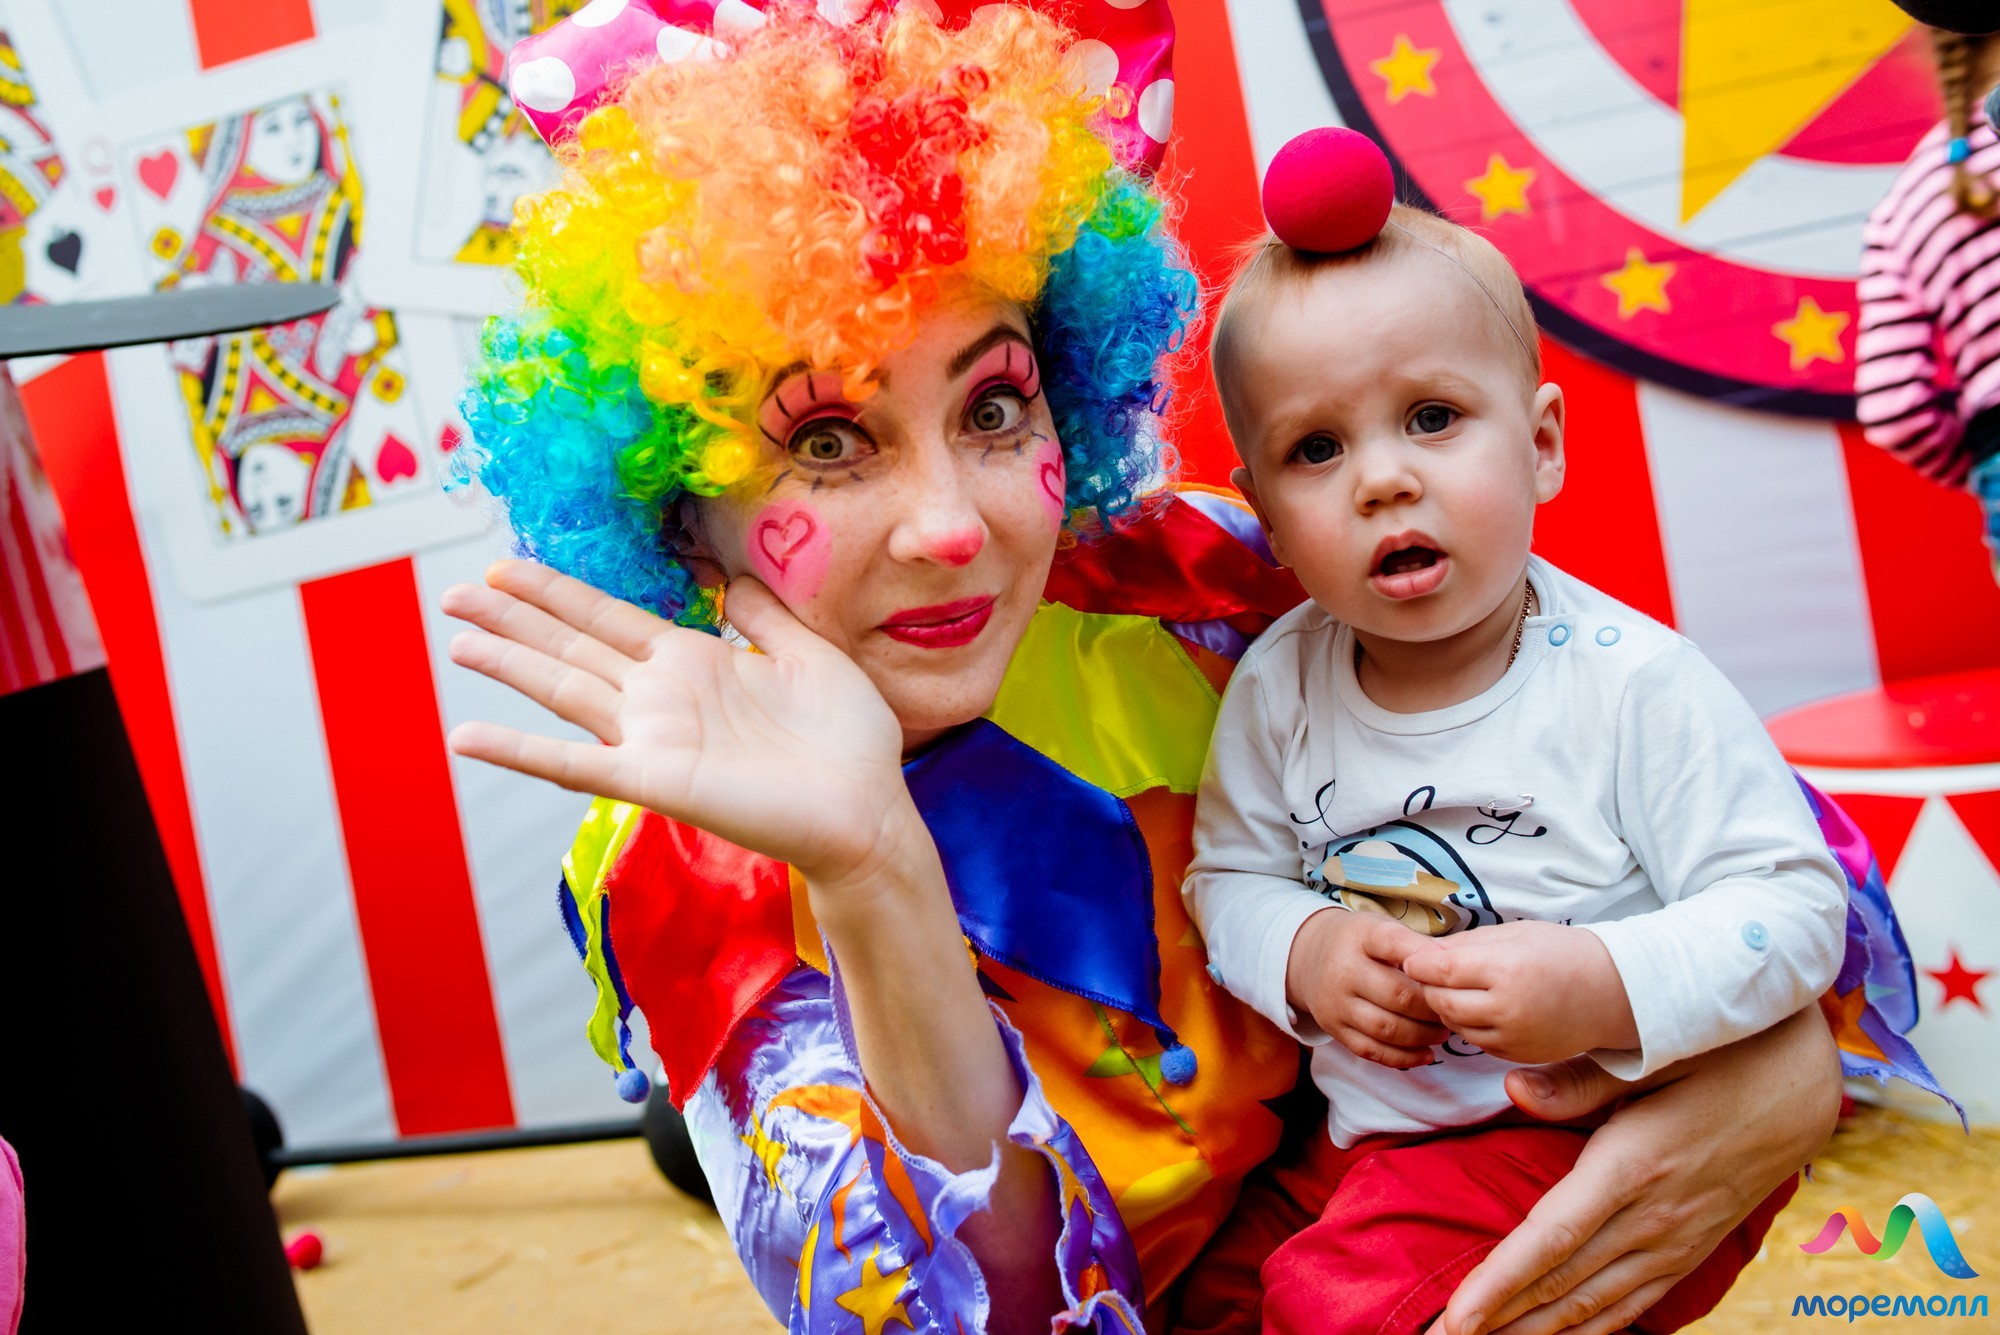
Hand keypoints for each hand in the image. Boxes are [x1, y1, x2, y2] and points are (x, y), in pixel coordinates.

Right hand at [442, 561, 913, 889]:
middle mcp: (661, 698)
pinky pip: (573, 765)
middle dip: (514, 619)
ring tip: (455, 640)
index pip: (608, 618)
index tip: (507, 567)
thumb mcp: (809, 655)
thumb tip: (732, 579)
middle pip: (570, 647)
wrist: (868, 808)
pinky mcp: (654, 780)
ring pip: (562, 691)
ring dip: (508, 666)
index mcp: (692, 662)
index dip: (558, 593)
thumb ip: (765, 618)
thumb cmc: (847, 740)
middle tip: (455, 592)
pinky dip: (519, 750)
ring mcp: (652, 739)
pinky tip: (467, 735)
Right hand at [1286, 907, 1448, 1067]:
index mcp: (1360, 937)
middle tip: (1453, 1010)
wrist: (1306, 957)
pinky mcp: (1334, 1029)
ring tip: (1442, 1032)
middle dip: (1433, 1007)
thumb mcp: (1380, 927)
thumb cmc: (1358, 943)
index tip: (1450, 969)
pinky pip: (1371, 1051)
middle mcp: (1343, 970)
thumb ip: (1414, 945)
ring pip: (1386, 1029)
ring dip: (1422, 1035)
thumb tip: (1455, 967)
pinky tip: (1425, 1054)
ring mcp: (1336, 1003)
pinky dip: (1403, 1057)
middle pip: (1397, 995)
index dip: (1426, 958)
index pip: (1394, 943)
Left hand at [1403, 921, 1635, 1064]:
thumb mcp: (1514, 935)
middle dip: (1428, 987)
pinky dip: (1469, 1025)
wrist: (1613, 992)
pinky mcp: (1518, 1055)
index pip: (1441, 970)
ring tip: (1458, 988)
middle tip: (1430, 974)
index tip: (1411, 958)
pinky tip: (1481, 1007)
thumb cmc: (1562, 952)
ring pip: (1454, 1025)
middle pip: (1440, 1002)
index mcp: (1506, 970)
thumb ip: (1466, 945)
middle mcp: (1508, 1008)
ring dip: (1446, 1008)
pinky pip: (1476, 1041)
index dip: (1419, 964)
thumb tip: (1423, 954)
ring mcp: (1514, 1037)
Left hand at [1427, 1005, 1839, 1334]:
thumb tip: (1513, 1091)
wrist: (1801, 1087)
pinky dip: (1593, 1329)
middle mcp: (1653, 1219)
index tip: (1457, 1317)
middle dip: (1498, 1321)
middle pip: (1563, 1286)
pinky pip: (1634, 1304)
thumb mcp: (1651, 1054)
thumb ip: (1579, 1081)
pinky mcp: (1690, 1251)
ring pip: (1596, 1305)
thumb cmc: (1718, 1058)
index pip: (1552, 1241)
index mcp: (1632, 1167)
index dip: (1500, 1284)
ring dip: (1537, 1333)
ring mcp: (1675, 1242)